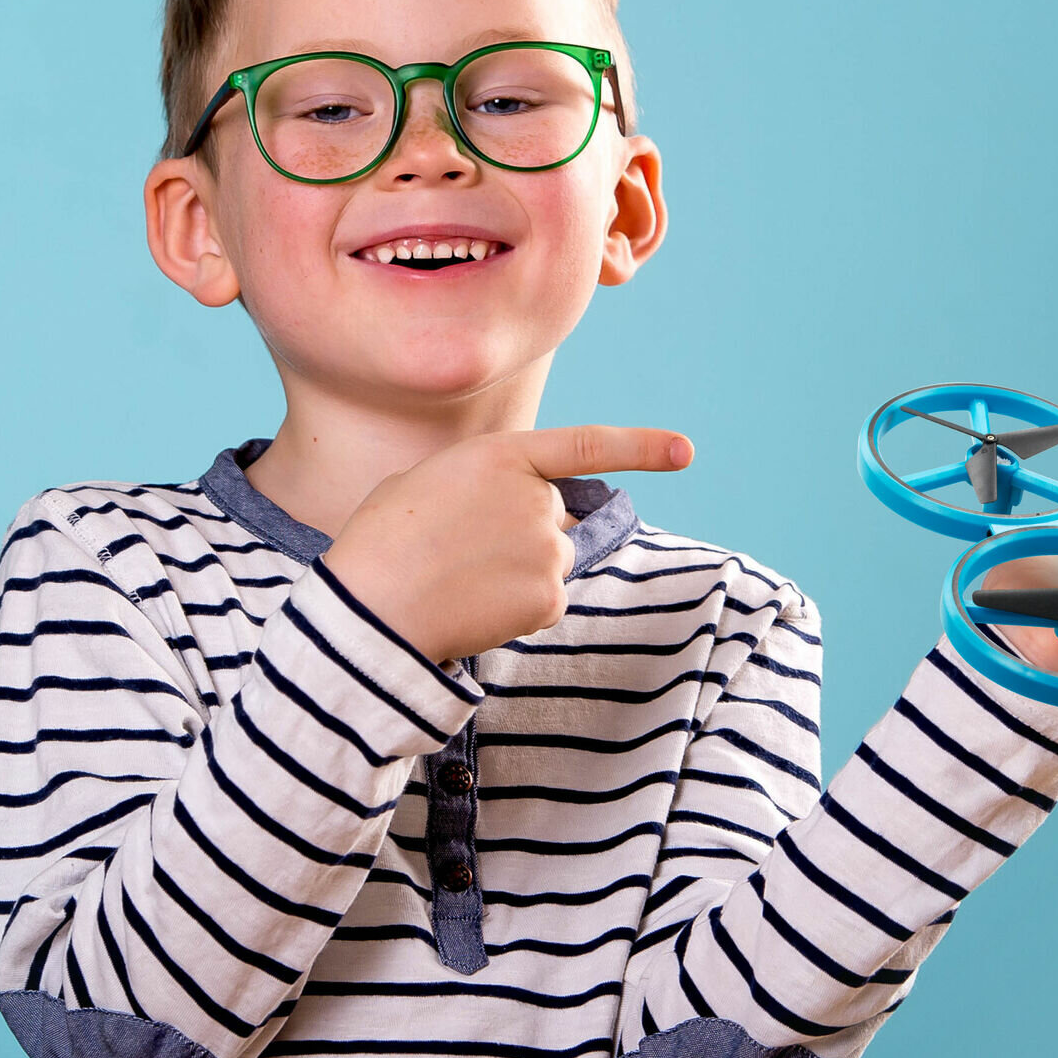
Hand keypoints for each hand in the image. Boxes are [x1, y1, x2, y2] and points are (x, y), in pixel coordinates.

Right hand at [322, 426, 693, 664]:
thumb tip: (504, 510)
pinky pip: (545, 603)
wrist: (370, 607)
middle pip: (552, 519)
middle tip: (460, 554)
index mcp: (503, 457)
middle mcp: (538, 499)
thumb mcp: (426, 482)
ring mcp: (548, 549)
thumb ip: (481, 482)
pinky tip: (474, 607)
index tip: (687, 451)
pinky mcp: (551, 597)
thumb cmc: (382, 540)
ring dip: (516, 574)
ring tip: (459, 580)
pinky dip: (516, 610)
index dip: (641, 446)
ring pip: (548, 564)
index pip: (586, 446)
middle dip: (520, 536)